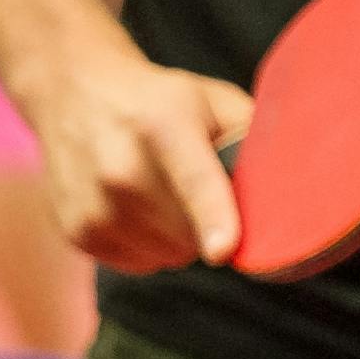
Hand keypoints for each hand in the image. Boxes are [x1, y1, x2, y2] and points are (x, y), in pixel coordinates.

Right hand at [23, 47, 251, 272]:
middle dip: (208, 221)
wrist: (74, 95)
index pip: (192, 179)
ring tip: (160, 193)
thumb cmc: (157, 101)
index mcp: (161, 122)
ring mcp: (93, 204)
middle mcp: (119, 166)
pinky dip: (148, 244)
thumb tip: (286, 183)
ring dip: (178, 236)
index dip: (212, 216)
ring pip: (169, 254)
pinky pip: (141, 263)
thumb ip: (250, 138)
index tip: (223, 250)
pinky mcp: (77, 232)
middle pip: (190, 232)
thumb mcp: (210, 100)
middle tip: (192, 183)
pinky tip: (135, 207)